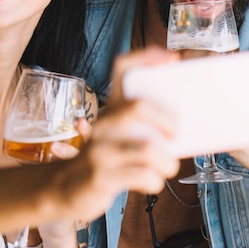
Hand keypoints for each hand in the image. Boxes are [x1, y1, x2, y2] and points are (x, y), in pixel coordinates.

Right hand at [49, 50, 181, 220]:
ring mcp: (100, 150)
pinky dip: (156, 181)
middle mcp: (104, 123)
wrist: (65, 190)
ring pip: (148, 149)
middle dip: (167, 122)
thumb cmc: (105, 159)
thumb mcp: (118, 135)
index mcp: (112, 108)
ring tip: (167, 166)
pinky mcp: (101, 177)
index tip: (172, 58)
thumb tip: (183, 127)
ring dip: (167, 162)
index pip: (122, 68)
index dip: (146, 57)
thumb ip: (142, 127)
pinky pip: (142, 176)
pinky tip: (152, 181)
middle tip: (175, 136)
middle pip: (139, 107)